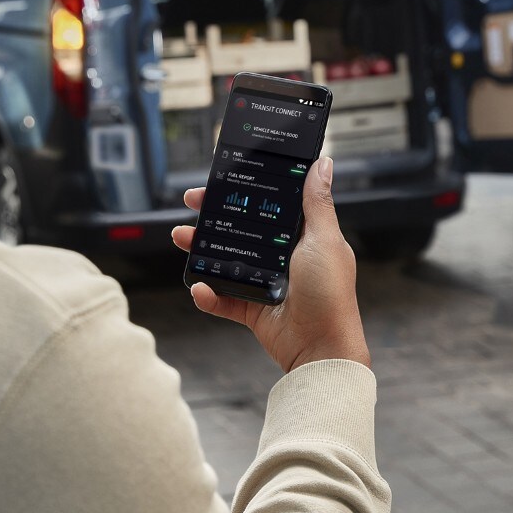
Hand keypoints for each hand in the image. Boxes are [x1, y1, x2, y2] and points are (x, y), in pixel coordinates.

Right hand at [171, 157, 371, 372]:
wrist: (322, 348)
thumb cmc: (330, 293)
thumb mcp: (324, 239)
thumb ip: (317, 203)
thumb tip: (323, 164)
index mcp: (302, 237)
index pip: (268, 205)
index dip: (245, 191)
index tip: (222, 179)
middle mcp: (283, 257)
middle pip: (241, 230)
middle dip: (214, 216)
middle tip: (192, 203)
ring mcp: (266, 283)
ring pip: (226, 261)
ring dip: (201, 250)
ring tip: (182, 238)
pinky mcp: (254, 310)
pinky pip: (224, 299)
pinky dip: (208, 295)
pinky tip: (198, 286)